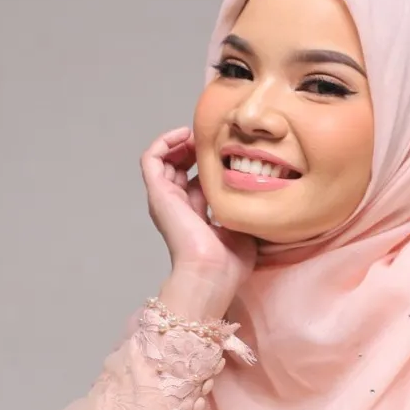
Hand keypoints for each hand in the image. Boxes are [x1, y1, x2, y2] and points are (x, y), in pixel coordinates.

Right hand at [141, 127, 256, 317]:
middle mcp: (177, 205)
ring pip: (164, 159)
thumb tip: (259, 186)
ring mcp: (165, 199)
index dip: (209, 162)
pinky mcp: (157, 193)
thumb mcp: (243, 226)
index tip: (228, 151)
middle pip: (179, 166)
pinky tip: (185, 135)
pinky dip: (164, 142)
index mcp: (196, 215)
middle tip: (214, 140)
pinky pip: (151, 159)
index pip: (196, 179)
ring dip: (180, 142)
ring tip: (199, 135)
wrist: (211, 273)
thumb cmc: (229, 263)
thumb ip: (245, 206)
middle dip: (194, 148)